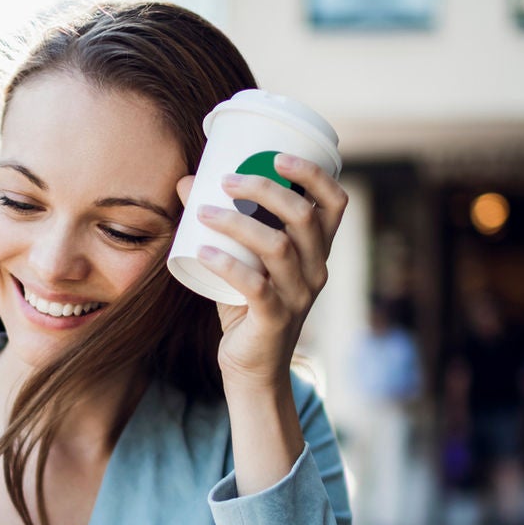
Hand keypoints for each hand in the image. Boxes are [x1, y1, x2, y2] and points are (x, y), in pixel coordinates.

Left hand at [176, 154, 348, 390]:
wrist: (252, 369)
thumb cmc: (247, 305)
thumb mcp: (242, 260)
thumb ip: (222, 225)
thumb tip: (188, 180)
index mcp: (317, 251)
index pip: (335, 204)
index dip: (314, 175)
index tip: (278, 155)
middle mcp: (316, 270)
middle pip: (305, 218)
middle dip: (266, 190)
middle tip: (226, 180)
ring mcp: (299, 296)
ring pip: (279, 248)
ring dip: (239, 223)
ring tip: (202, 211)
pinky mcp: (275, 320)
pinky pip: (255, 287)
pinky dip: (227, 265)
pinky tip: (202, 251)